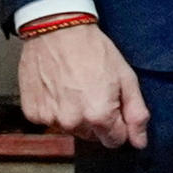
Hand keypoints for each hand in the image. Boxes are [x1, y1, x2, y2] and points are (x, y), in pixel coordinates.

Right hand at [15, 23, 145, 151]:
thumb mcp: (126, 78)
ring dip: (75, 115)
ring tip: (75, 88)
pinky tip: (58, 88)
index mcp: (99, 116)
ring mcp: (50, 118)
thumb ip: (136, 113)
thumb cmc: (93, 50)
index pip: (115, 141)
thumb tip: (140, 141)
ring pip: (71, 129)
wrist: (57, 31)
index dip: (119, 125)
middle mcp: (73, 122)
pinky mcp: (32, 112)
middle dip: (97, 119)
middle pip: (92, 136)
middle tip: (94, 92)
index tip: (115, 107)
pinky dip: (55, 108)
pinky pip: (50, 120)